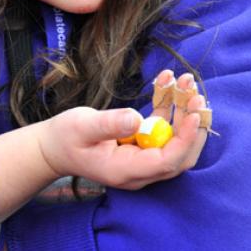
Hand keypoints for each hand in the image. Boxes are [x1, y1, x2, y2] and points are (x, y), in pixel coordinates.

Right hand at [38, 70, 207, 190]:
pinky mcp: (140, 146)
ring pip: (174, 139)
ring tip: (185, 81)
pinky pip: (161, 129)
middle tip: (197, 96)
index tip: (193, 114)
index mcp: (126, 170)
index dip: (185, 139)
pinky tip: (167, 81)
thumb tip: (136, 119)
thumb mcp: (82, 126)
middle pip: (179, 154)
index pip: (166, 161)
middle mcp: (139, 170)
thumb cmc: (65, 138)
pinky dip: (167, 107)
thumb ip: (109, 124)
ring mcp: (141, 159)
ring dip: (182, 111)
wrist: (53, 148)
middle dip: (192, 126)